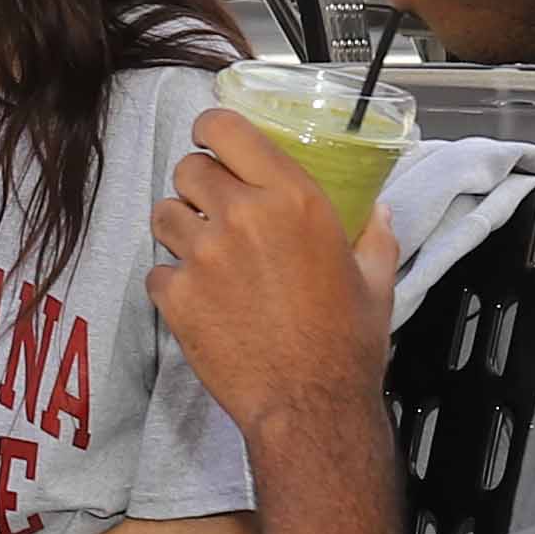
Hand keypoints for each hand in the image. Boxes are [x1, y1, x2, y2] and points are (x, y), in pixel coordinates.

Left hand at [142, 106, 396, 436]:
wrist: (309, 404)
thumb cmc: (346, 344)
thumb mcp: (375, 280)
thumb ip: (375, 235)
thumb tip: (378, 210)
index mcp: (292, 198)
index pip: (225, 129)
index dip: (211, 131)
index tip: (212, 142)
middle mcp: (242, 216)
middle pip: (188, 168)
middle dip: (198, 184)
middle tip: (216, 210)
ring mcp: (203, 255)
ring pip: (164, 213)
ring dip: (180, 227)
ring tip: (203, 254)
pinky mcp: (176, 295)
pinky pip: (156, 270)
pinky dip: (172, 283)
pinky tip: (200, 300)